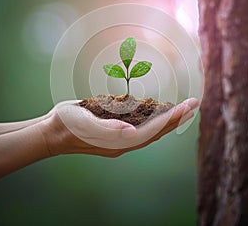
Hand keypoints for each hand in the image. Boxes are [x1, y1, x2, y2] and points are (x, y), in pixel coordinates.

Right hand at [41, 98, 198, 157]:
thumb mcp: (84, 123)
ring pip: (151, 130)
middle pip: (157, 132)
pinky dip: (154, 120)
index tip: (188, 106)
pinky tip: (159, 112)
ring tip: (182, 109)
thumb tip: (132, 132)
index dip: (171, 119)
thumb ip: (108, 129)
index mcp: (118, 141)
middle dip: (176, 118)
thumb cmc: (67, 124)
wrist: (54, 131)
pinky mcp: (116, 132)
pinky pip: (141, 127)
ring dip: (168, 119)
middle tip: (193, 104)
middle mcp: (123, 142)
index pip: (153, 130)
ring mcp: (120, 139)